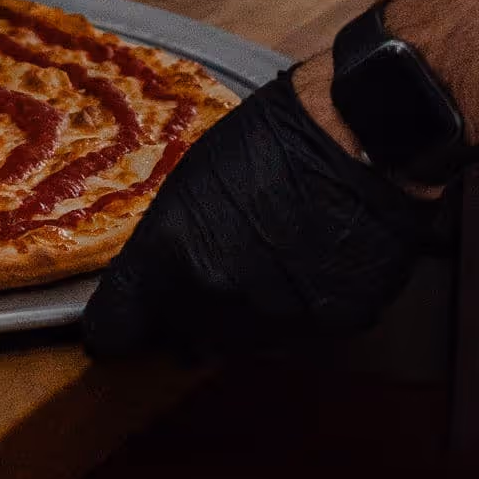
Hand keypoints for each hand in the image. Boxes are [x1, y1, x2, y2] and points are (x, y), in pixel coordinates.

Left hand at [82, 72, 440, 360]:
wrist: (365, 136)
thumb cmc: (273, 137)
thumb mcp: (195, 178)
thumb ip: (171, 244)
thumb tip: (163, 281)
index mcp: (173, 256)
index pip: (114, 330)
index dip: (117, 328)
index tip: (120, 325)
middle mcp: (217, 301)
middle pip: (182, 340)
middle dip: (186, 317)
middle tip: (209, 274)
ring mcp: (276, 321)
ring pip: (240, 342)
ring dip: (242, 315)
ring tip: (267, 260)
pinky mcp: (331, 328)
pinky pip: (298, 332)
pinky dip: (297, 309)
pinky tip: (311, 264)